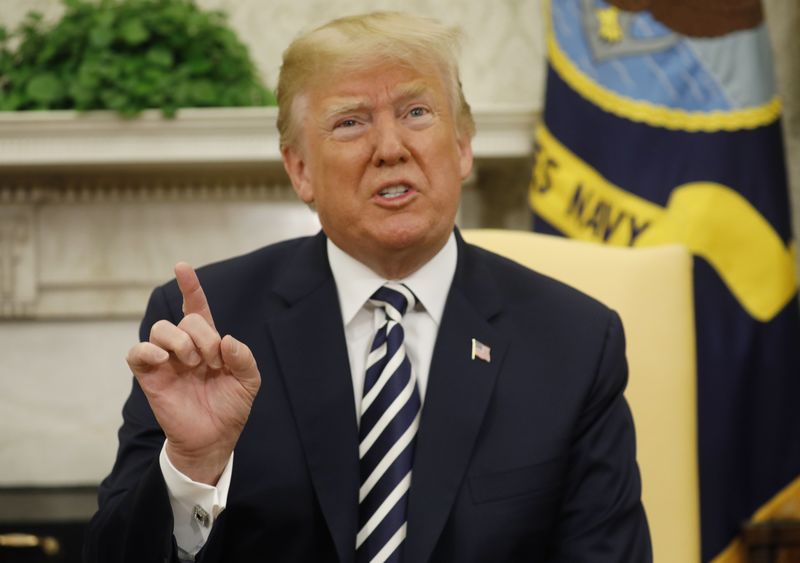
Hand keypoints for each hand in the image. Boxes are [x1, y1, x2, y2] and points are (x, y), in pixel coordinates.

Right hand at [126, 262, 260, 483]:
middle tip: (213, 361)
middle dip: (203, 335)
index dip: (190, 287)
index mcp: (209, 343)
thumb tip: (227, 340)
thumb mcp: (249, 381)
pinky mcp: (150, 376)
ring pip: (160, 328)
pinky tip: (165, 359)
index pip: (196, 308)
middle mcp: (185, 347)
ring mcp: (166, 361)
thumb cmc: (230, 407)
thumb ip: (244, 358)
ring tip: (193, 363)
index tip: (182, 266)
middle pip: (186, 320)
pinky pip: (138, 352)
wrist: (215, 439)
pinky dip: (148, 349)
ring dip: (181, 341)